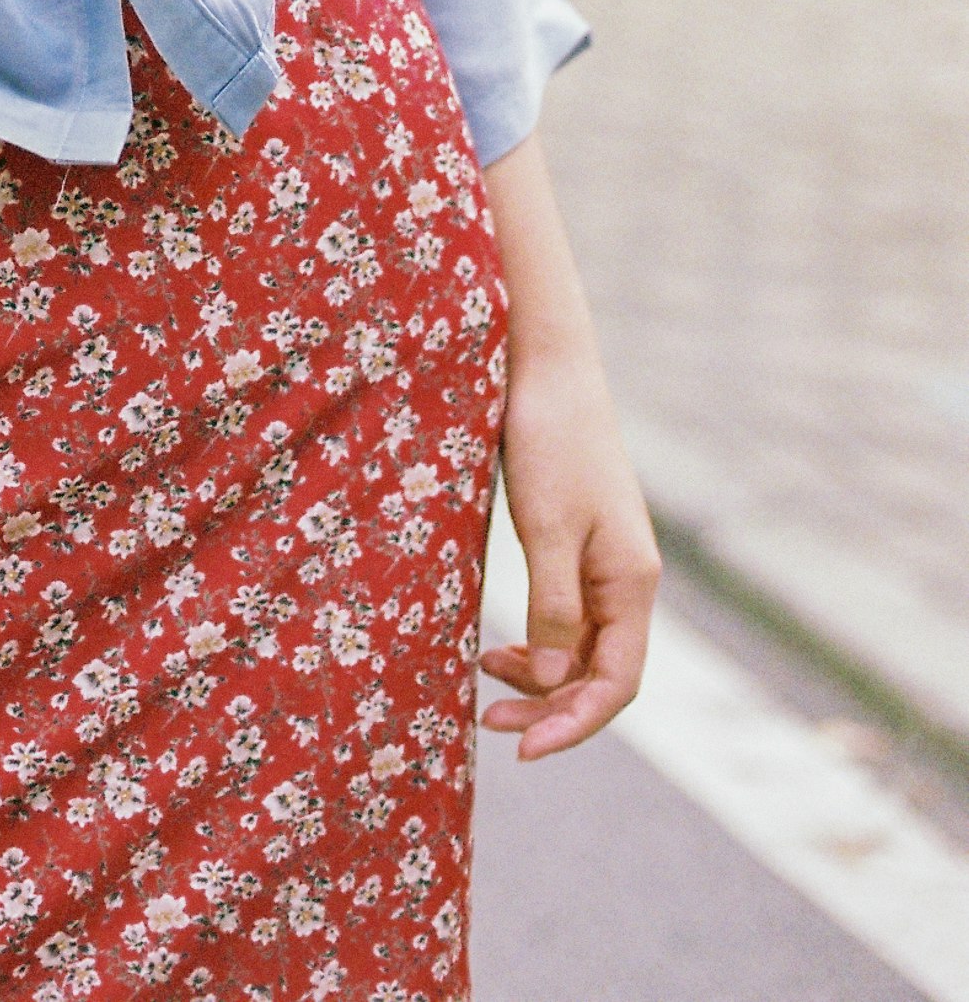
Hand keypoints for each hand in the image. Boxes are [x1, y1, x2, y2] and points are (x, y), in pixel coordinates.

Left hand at [480, 348, 661, 758]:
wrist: (547, 366)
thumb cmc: (550, 440)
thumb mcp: (545, 526)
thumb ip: (552, 607)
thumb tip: (550, 682)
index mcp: (631, 582)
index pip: (616, 683)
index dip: (573, 724)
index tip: (522, 749)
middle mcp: (627, 581)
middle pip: (599, 674)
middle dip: (550, 709)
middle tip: (488, 723)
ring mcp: (605, 563)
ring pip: (580, 649)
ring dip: (539, 679)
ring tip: (483, 683)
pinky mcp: (579, 545)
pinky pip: (565, 617)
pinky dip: (535, 642)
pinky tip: (498, 647)